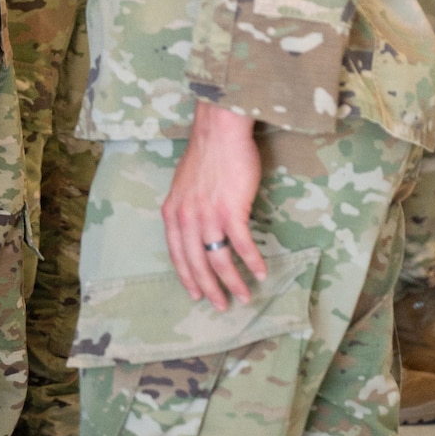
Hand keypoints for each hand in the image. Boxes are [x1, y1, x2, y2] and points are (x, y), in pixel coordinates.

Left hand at [162, 100, 267, 310]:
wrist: (220, 130)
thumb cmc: (207, 152)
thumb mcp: (184, 183)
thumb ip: (186, 207)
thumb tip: (195, 225)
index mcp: (172, 212)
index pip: (177, 254)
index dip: (187, 277)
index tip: (195, 294)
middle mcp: (187, 218)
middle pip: (196, 263)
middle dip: (209, 289)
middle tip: (221, 305)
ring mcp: (208, 215)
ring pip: (219, 260)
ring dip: (233, 282)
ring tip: (244, 296)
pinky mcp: (231, 210)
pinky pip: (242, 245)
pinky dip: (252, 261)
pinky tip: (261, 272)